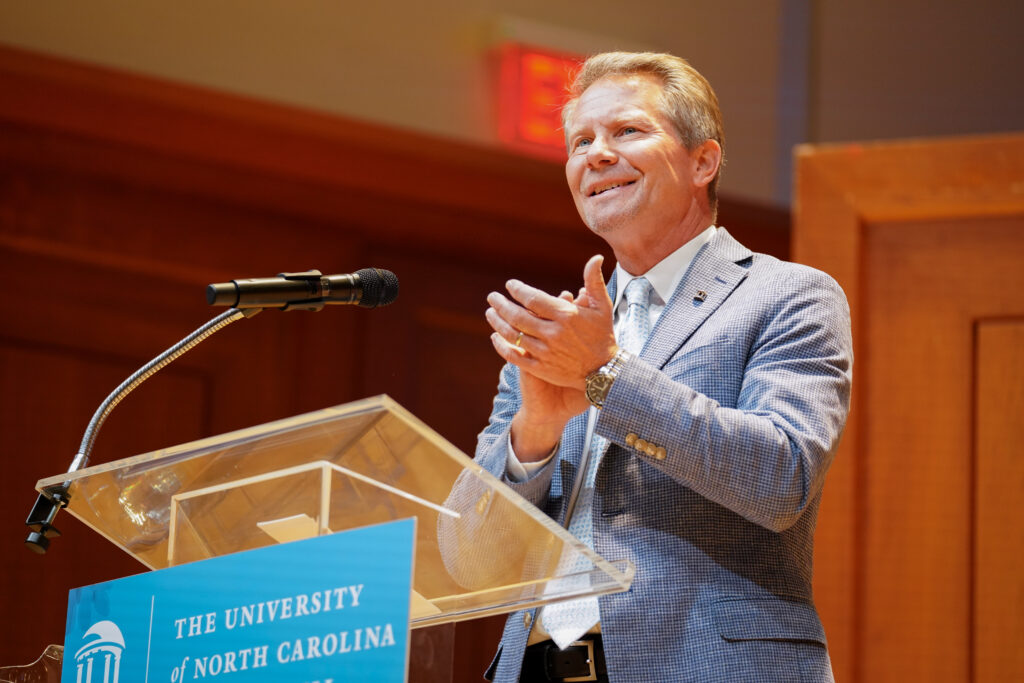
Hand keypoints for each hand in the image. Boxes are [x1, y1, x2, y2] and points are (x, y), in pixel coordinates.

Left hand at [486, 255, 616, 389]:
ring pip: (514, 335)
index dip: (518, 290)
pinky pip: (515, 356)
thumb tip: (595, 257)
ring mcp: (546, 352)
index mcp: (566, 315)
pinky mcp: (541, 369)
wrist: (605, 371)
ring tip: (490, 312)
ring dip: (498, 323)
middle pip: (518, 316)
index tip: (510, 285)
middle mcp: (554, 333)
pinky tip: (494, 337)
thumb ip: (594, 281)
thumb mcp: (602, 306)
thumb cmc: (603, 335)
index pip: (533, 299)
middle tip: (492, 297)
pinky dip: (502, 346)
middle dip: (502, 305)